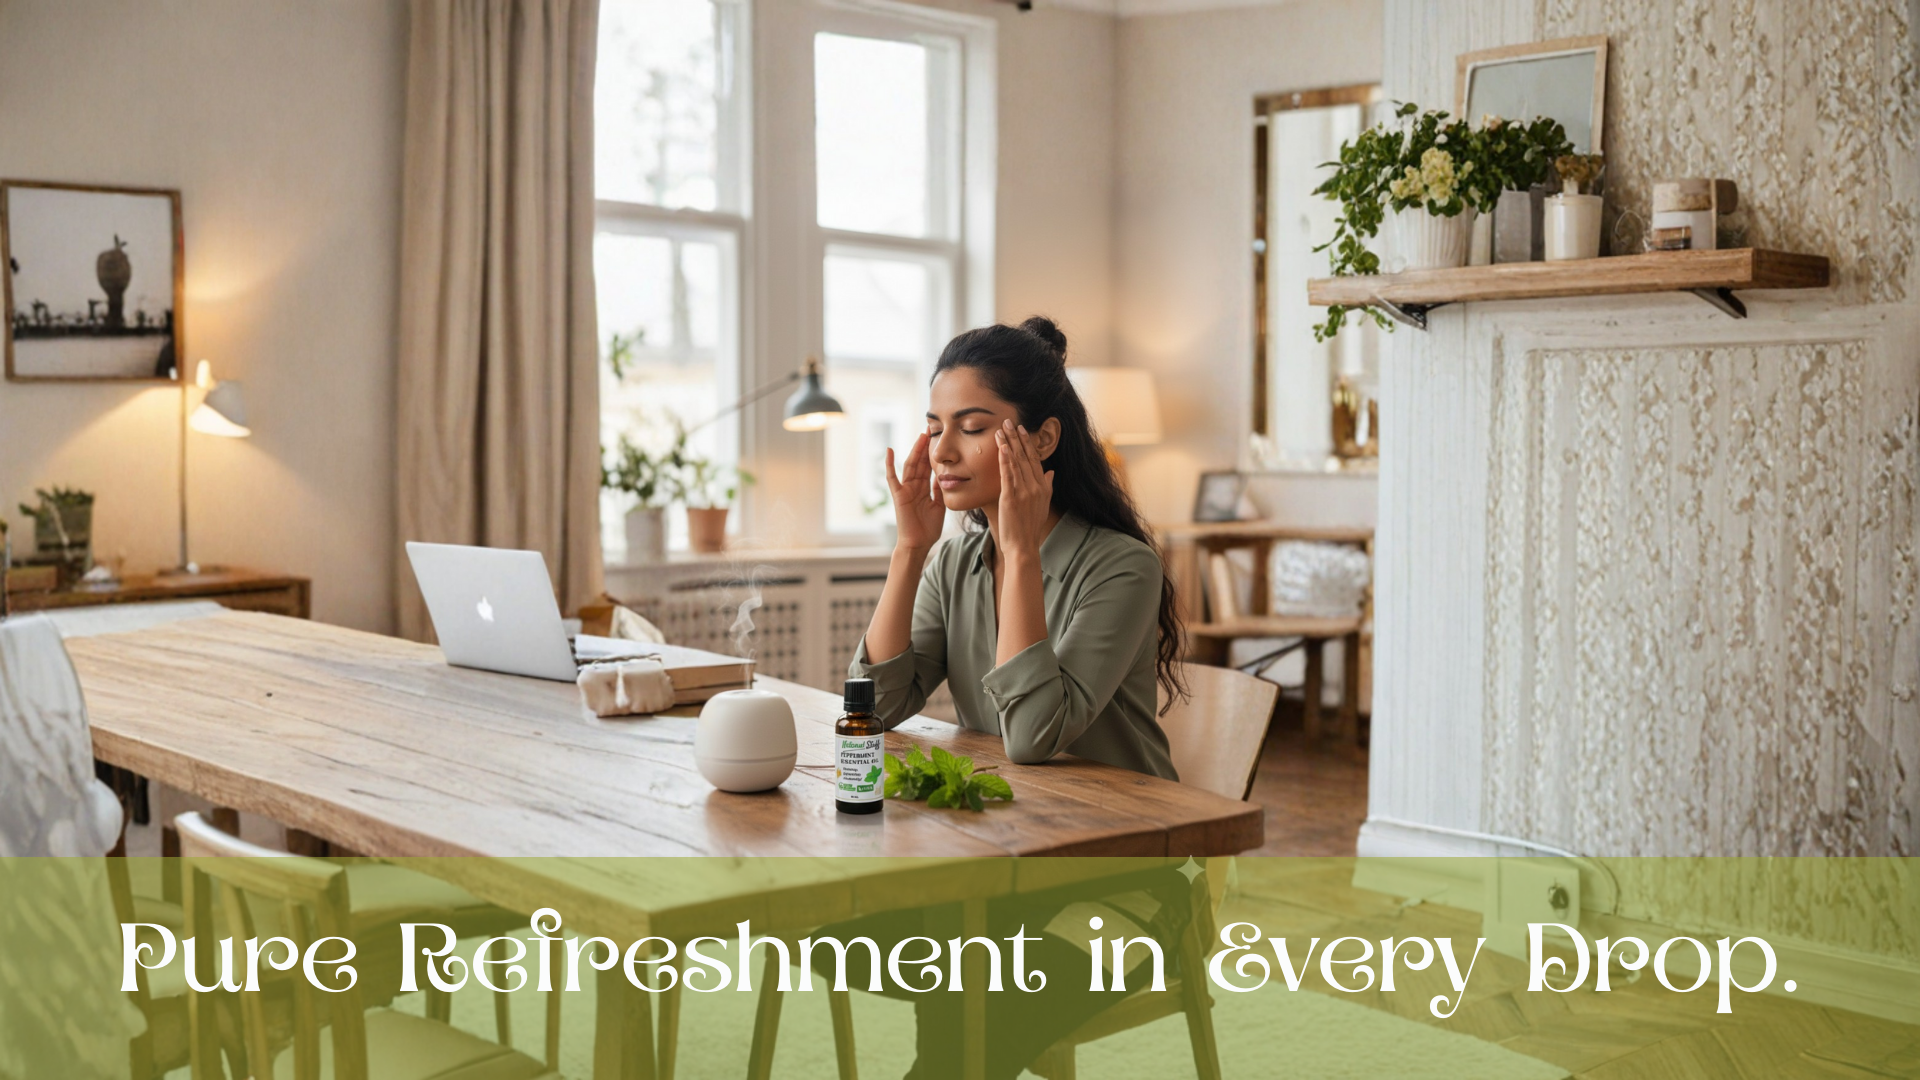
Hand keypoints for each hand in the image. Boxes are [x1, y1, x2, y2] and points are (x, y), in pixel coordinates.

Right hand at [885, 431, 944, 550]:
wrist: (918, 544)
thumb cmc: (928, 528)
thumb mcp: (939, 505)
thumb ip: (939, 489)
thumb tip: (943, 474)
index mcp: (923, 488)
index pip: (928, 466)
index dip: (932, 453)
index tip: (938, 438)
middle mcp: (913, 486)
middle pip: (919, 462)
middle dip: (925, 446)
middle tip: (931, 429)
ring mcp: (905, 489)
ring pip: (910, 465)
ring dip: (915, 450)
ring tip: (921, 436)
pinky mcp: (898, 495)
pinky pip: (892, 477)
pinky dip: (889, 464)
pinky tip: (889, 450)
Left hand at [994, 419, 1053, 561]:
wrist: (1024, 546)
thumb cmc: (1030, 527)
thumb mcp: (1043, 505)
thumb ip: (1047, 487)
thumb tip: (1051, 472)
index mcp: (1043, 487)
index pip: (1035, 459)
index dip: (1028, 443)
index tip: (1022, 429)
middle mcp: (1036, 486)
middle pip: (1025, 456)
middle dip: (1017, 437)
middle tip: (1009, 421)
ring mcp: (1024, 491)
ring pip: (1016, 462)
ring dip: (1008, 443)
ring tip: (1001, 429)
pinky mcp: (1012, 497)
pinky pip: (1008, 474)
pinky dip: (1005, 459)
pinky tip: (1002, 447)